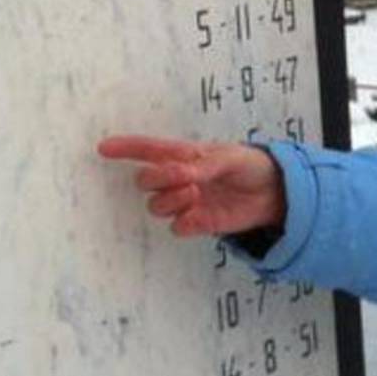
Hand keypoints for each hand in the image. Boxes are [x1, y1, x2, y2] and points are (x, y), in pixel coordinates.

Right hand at [98, 135, 285, 237]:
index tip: (103, 149)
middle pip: (145, 181)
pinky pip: (177, 227)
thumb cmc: (249, 166)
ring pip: (156, 206)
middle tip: (183, 177)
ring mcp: (185, 202)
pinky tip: (201, 214)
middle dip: (157, 178)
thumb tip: (181, 172)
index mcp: (183, 156)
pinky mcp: (197, 223)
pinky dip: (185, 221)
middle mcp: (178, 179)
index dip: (125, 149)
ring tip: (195, 194)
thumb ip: (203, 165)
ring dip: (170, 200)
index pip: (148, 150)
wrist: (273, 193)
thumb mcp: (229, 157)